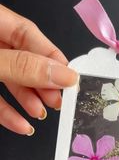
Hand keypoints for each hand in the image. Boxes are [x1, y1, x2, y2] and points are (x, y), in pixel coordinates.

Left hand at [0, 5, 77, 134]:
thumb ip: (22, 67)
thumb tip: (61, 74)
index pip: (28, 33)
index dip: (52, 56)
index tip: (70, 79)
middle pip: (23, 60)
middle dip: (43, 83)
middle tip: (59, 100)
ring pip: (11, 81)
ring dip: (29, 101)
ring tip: (42, 113)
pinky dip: (8, 114)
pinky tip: (21, 125)